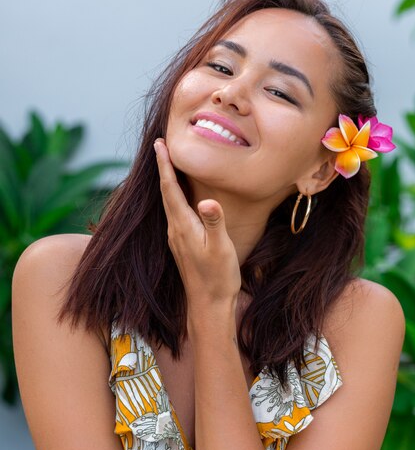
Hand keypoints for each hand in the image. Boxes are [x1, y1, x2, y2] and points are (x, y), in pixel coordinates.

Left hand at [154, 138, 241, 307]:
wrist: (208, 305)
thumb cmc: (218, 278)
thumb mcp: (221, 248)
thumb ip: (215, 223)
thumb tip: (208, 200)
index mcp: (183, 226)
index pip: (170, 189)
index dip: (164, 165)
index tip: (159, 144)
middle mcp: (175, 230)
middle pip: (166, 192)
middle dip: (163, 168)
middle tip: (160, 146)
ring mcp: (177, 238)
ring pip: (169, 202)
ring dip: (167, 181)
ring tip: (168, 164)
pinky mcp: (182, 244)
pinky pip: (174, 212)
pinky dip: (174, 196)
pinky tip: (179, 196)